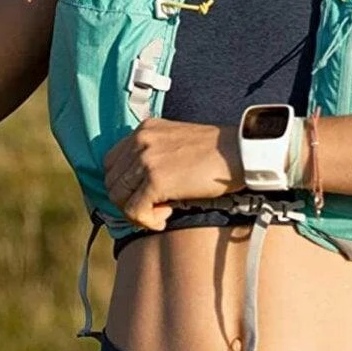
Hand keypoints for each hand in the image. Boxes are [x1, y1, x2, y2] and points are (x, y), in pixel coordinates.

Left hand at [103, 118, 245, 229]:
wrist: (239, 152)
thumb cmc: (214, 152)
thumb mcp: (175, 142)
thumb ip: (153, 154)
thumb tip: (136, 186)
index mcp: (145, 129)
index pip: (112, 162)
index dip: (123, 184)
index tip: (141, 195)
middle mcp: (141, 140)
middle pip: (112, 181)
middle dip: (128, 201)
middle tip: (153, 208)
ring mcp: (146, 159)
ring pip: (119, 198)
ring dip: (138, 212)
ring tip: (162, 212)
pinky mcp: (156, 180)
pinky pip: (135, 210)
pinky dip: (148, 221)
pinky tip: (166, 218)